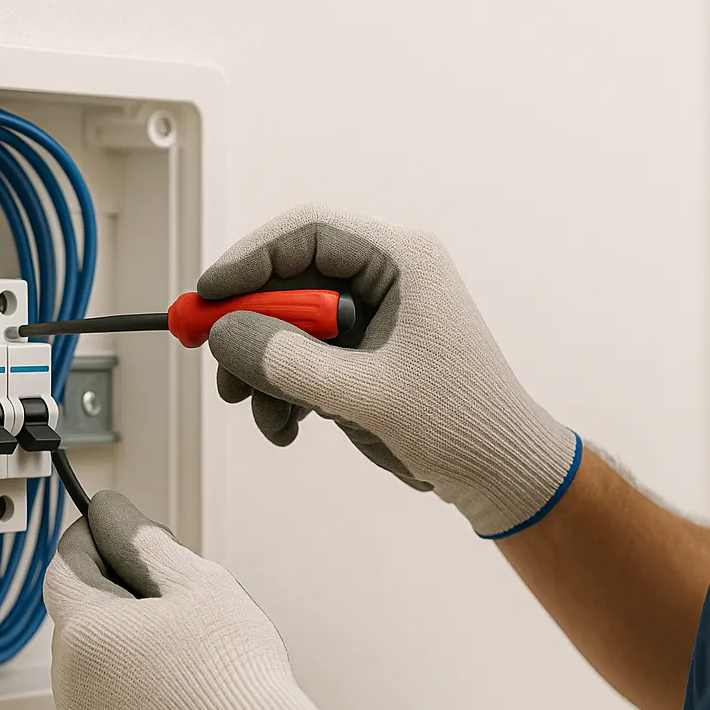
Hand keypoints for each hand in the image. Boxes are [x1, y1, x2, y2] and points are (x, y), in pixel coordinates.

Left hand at [45, 490, 345, 709]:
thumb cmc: (231, 674)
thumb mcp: (196, 583)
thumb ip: (144, 542)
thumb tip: (112, 516)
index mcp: (84, 633)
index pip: (63, 568)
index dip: (91, 542)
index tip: (116, 533)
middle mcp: (72, 685)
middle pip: (81, 619)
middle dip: (117, 598)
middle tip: (174, 596)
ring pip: (97, 668)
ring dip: (127, 649)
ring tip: (190, 651)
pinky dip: (138, 694)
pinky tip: (187, 691)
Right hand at [201, 203, 580, 538]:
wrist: (500, 475)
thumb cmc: (463, 423)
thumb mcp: (368, 394)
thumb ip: (292, 363)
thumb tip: (225, 334)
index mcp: (402, 262)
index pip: (308, 234)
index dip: (251, 259)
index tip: (208, 295)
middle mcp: (384, 281)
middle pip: (289, 281)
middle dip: (248, 327)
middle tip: (217, 365)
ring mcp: (371, 322)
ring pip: (286, 326)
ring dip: (261, 370)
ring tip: (261, 415)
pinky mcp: (361, 360)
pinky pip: (300, 360)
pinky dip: (281, 392)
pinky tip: (285, 428)